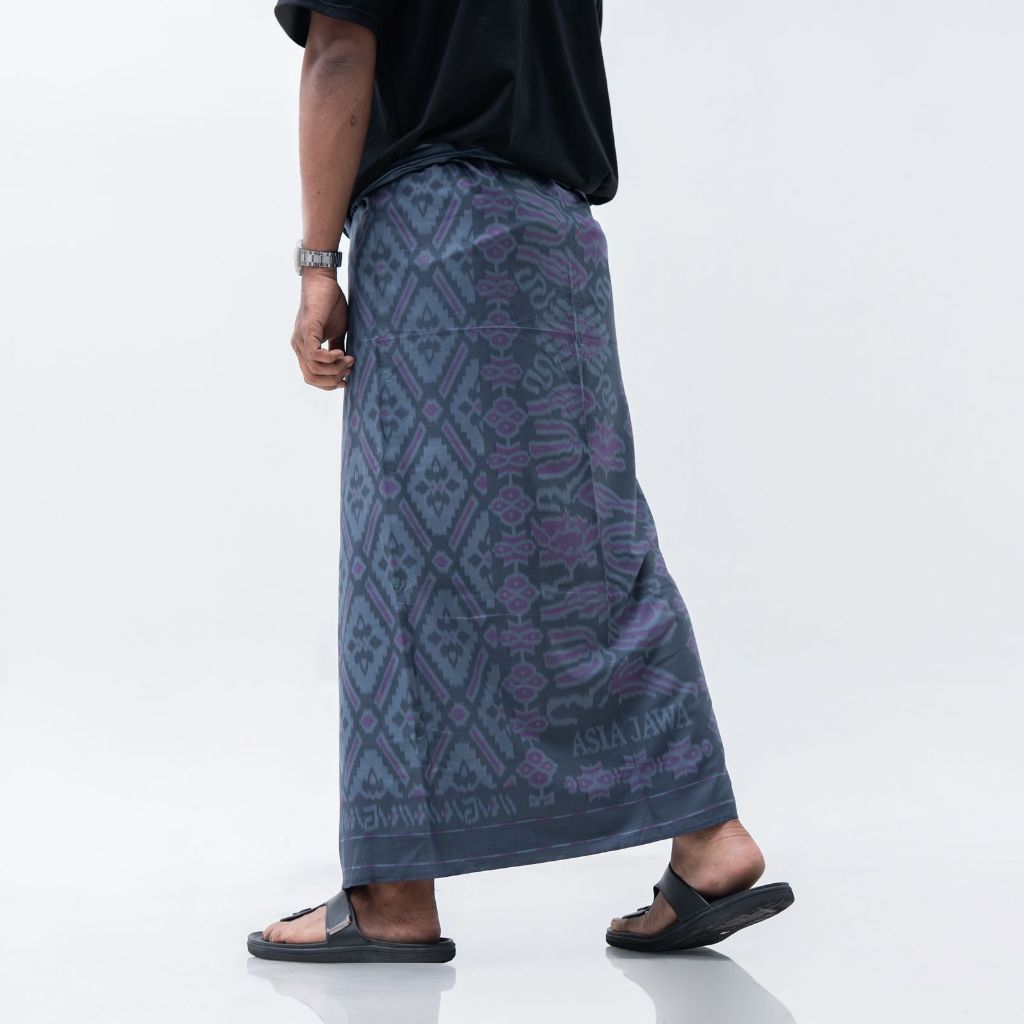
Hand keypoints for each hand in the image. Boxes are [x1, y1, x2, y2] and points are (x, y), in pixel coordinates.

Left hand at [290, 271, 354, 389]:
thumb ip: (338, 347)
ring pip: (314, 369)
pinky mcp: (306, 331)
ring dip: (335, 369)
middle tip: (349, 371)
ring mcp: (300, 340)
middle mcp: (299, 346)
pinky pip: (315, 355)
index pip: (311, 377)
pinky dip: (330, 358)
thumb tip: (347, 366)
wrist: (323, 281)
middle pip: (311, 378)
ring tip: (350, 359)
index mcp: (305, 348)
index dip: (328, 384)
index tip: (346, 380)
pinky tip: (342, 352)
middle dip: (332, 380)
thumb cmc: (331, 303)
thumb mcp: (337, 331)